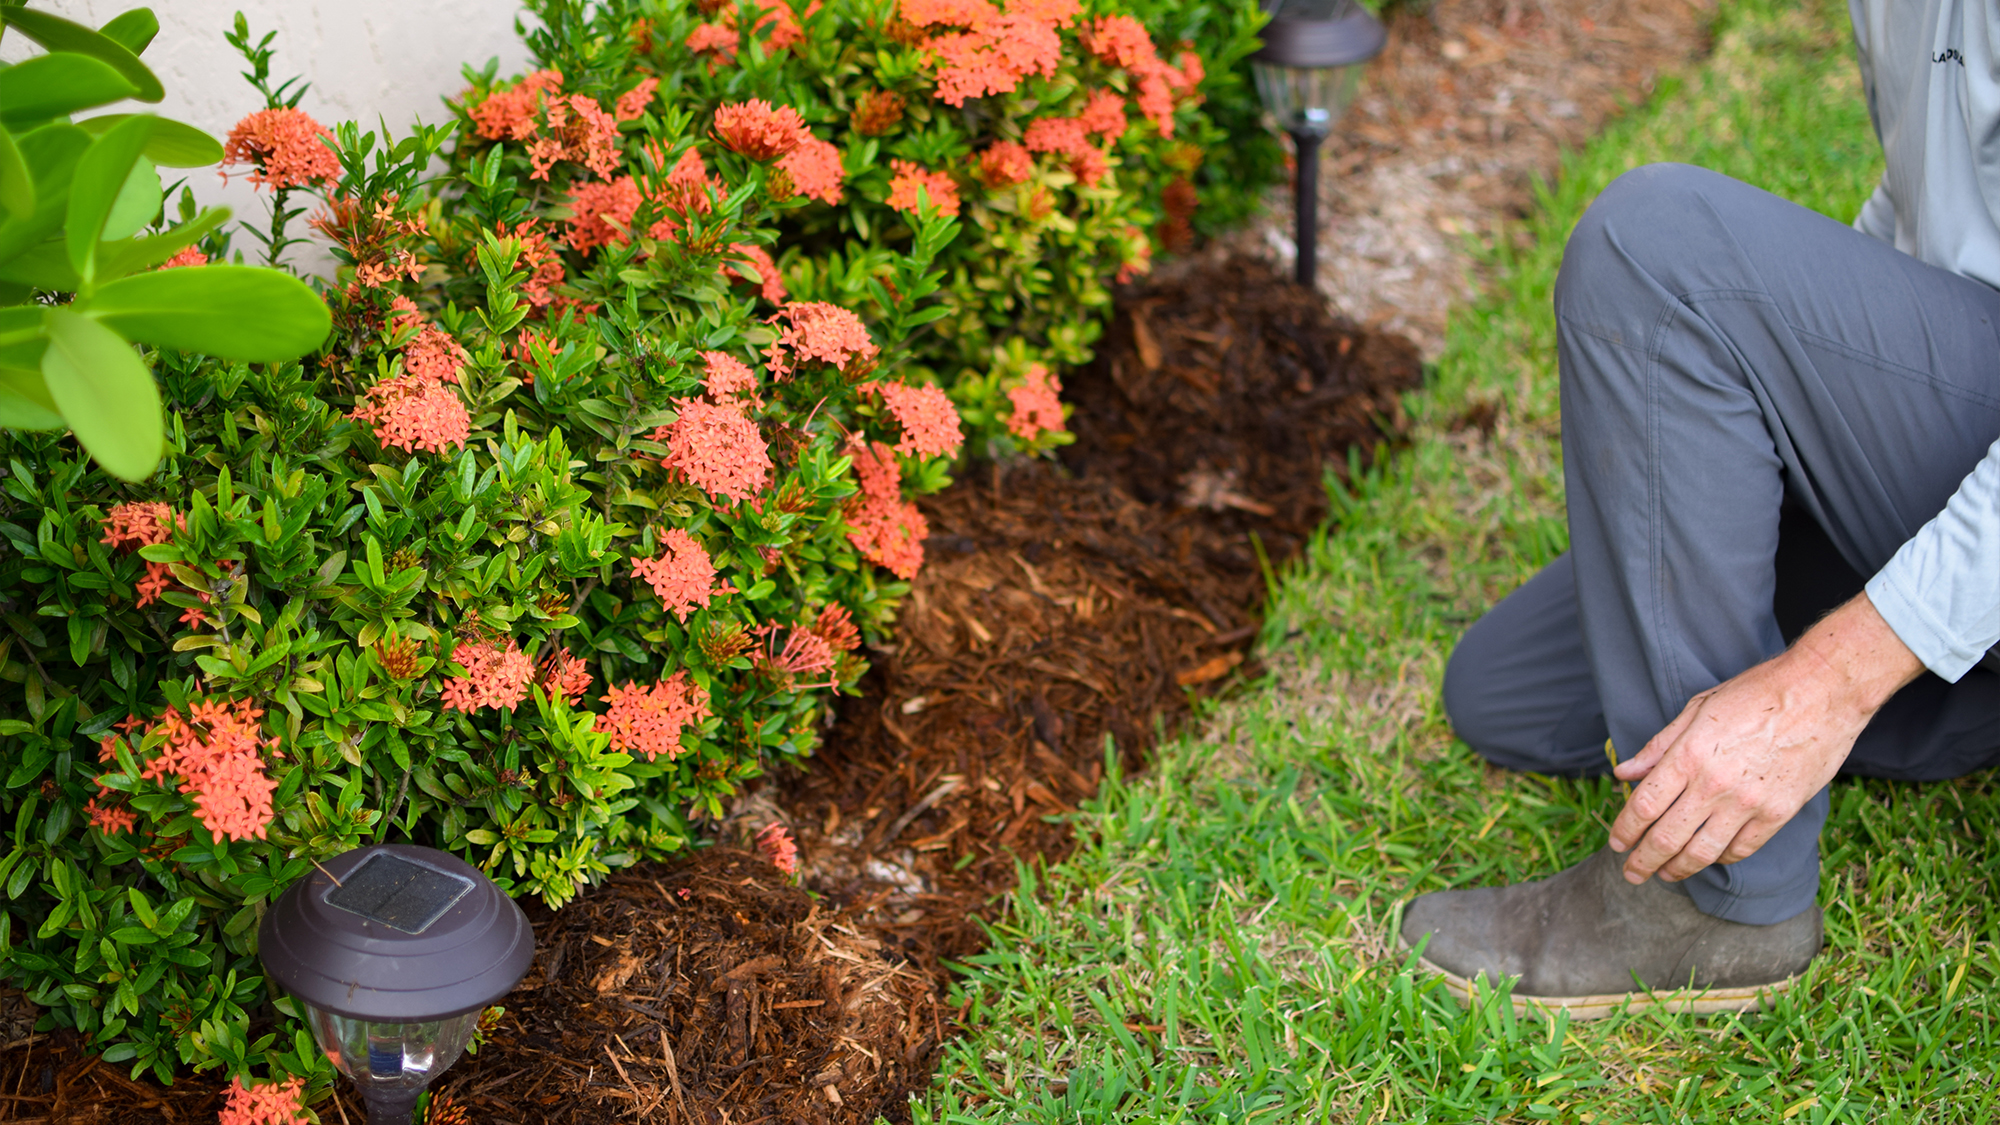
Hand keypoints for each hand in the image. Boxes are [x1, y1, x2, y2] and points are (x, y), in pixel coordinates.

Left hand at [1607, 593, 1922, 883]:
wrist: (1822, 691)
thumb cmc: (1756, 693)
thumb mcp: (1697, 709)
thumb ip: (1658, 747)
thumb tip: (1623, 773)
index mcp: (1688, 756)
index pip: (1643, 806)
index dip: (1625, 830)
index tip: (1616, 843)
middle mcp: (1714, 785)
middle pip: (1667, 837)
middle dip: (1643, 861)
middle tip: (1631, 872)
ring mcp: (1748, 802)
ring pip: (1703, 852)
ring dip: (1678, 869)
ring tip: (1665, 875)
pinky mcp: (1779, 813)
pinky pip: (1742, 848)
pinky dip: (1721, 858)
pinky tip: (1709, 858)